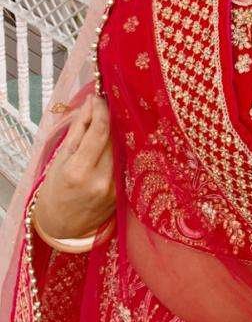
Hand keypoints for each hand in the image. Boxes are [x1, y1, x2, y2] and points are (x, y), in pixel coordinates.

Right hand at [33, 94, 115, 239]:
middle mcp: (101, 180)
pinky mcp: (123, 193)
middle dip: (111, 119)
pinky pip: (125, 163)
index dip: (102, 110)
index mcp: (79, 171)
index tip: (100, 97)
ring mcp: (115, 189)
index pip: (100, 131)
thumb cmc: (56, 188)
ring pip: (122, 149)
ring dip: (118, 133)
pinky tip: (115, 144)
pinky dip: (121, 150)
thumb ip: (79, 129)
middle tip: (105, 106)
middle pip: (115, 138)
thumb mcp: (60, 157)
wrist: (63, 224)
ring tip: (108, 124)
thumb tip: (92, 101)